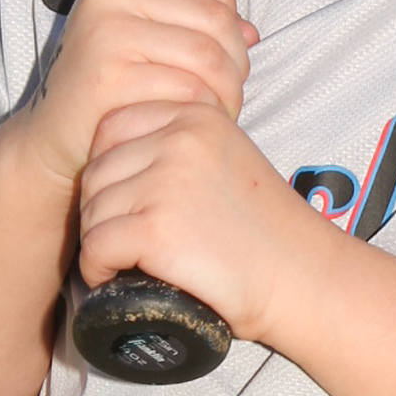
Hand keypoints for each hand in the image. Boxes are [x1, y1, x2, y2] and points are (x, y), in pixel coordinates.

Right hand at [28, 0, 256, 191]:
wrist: (56, 139)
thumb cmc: (111, 85)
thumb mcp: (148, 35)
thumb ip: (200, 21)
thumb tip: (250, 32)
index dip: (226, 3)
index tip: (213, 42)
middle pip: (216, 15)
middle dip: (237, 62)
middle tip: (227, 93)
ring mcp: (106, 31)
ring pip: (209, 57)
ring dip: (227, 94)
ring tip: (214, 112)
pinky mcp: (110, 77)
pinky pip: (188, 93)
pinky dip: (201, 115)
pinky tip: (186, 125)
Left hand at [75, 98, 335, 349]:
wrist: (303, 277)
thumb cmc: (265, 231)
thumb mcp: (226, 159)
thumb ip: (180, 147)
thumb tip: (111, 164)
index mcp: (195, 115)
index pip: (112, 128)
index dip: (110, 171)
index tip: (130, 204)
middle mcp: (179, 139)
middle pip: (96, 171)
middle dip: (103, 211)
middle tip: (128, 241)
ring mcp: (166, 181)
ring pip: (92, 211)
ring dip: (101, 242)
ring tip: (130, 261)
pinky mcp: (156, 228)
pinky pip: (96, 247)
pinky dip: (99, 270)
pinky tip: (118, 279)